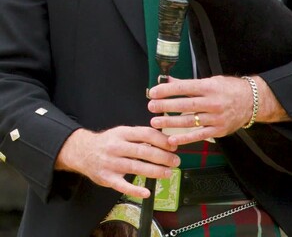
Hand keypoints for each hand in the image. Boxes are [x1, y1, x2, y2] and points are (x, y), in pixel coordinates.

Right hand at [55, 126, 179, 197]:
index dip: (162, 141)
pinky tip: (146, 192)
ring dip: (155, 171)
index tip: (173, 147)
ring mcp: (111, 163)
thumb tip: (166, 141)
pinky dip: (135, 190)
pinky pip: (122, 185)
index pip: (146, 134)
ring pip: (136, 167)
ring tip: (168, 173)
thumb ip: (141, 136)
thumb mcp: (122, 133)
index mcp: (122, 133)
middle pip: (144, 151)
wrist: (82, 152)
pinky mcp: (107, 178)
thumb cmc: (108, 142)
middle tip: (175, 161)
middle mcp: (116, 147)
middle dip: (163, 157)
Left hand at [147, 75, 289, 144]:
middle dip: (165, 106)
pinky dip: (185, 139)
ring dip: (170, 122)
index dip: (167, 90)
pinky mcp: (218, 130)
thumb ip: (189, 84)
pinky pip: (199, 136)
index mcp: (210, 87)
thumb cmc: (230, 89)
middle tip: (151, 107)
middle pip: (185, 105)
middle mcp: (213, 102)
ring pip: (189, 121)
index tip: (153, 92)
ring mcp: (216, 118)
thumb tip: (169, 81)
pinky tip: (172, 140)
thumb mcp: (211, 81)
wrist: (252, 102)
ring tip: (156, 122)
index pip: (184, 88)